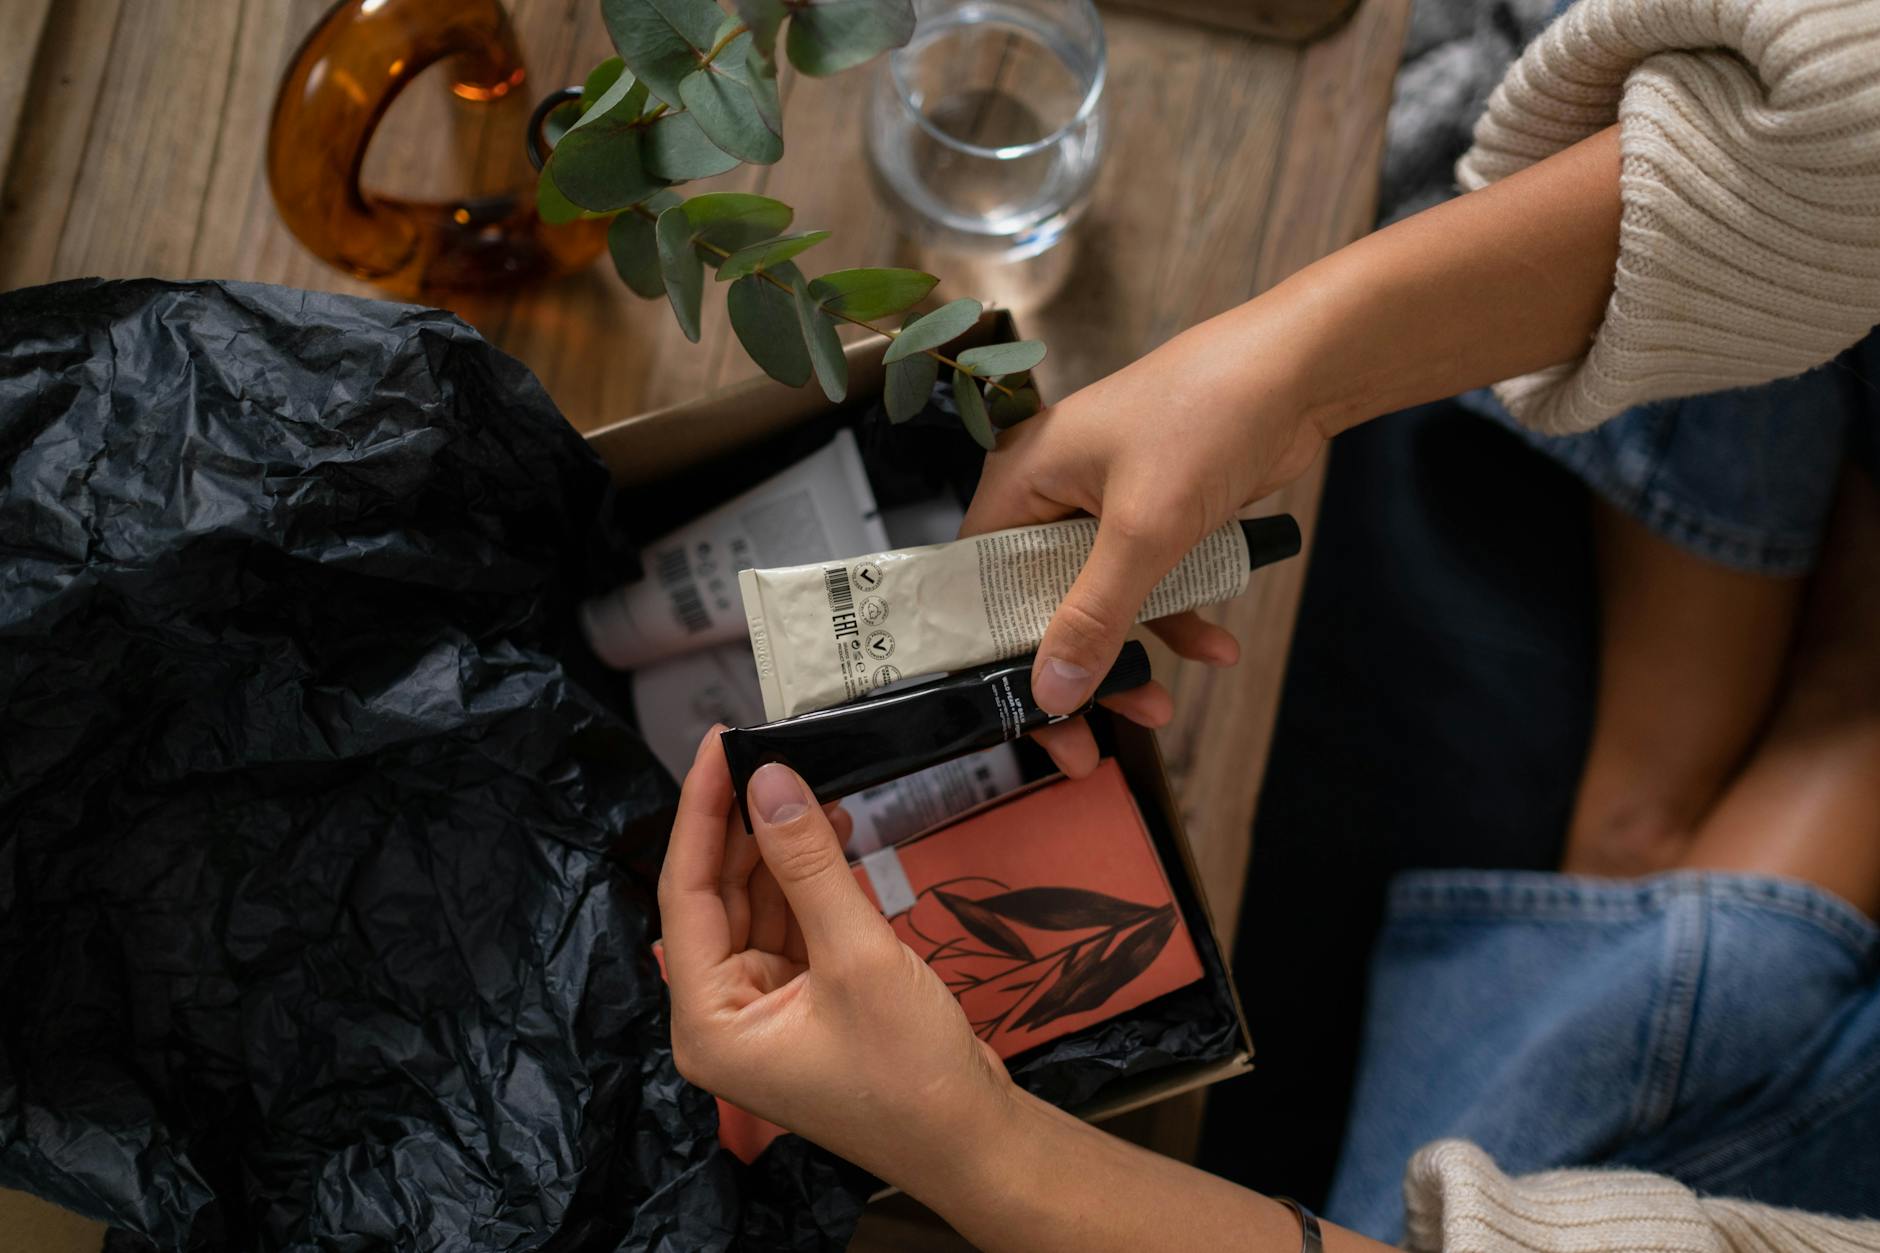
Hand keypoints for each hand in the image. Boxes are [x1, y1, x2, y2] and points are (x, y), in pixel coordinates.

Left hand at [659, 730, 1379, 1252]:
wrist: (976, 1142)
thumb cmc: (911, 1072)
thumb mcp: (857, 957)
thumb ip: (808, 864)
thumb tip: (769, 780)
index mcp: (707, 1019)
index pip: (687, 893)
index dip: (701, 812)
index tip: (719, 744)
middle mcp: (721, 1015)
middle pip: (717, 896)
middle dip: (742, 824)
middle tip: (764, 749)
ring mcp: (764, 1011)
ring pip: (756, 905)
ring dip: (780, 847)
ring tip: (804, 779)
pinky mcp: (804, 1004)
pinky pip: (792, 925)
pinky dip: (809, 880)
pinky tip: (829, 830)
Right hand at [962, 316, 1324, 773]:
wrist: (1299, 368)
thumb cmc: (1206, 417)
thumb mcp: (1144, 530)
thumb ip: (1095, 616)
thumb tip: (1051, 693)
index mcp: (1020, 479)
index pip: (975, 580)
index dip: (989, 650)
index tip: (1017, 711)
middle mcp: (1051, 494)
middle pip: (1037, 602)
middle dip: (1071, 669)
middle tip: (1087, 742)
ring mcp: (1105, 506)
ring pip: (1099, 602)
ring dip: (1131, 655)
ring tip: (1162, 707)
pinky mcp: (1155, 515)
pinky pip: (1149, 584)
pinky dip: (1177, 617)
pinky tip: (1218, 648)